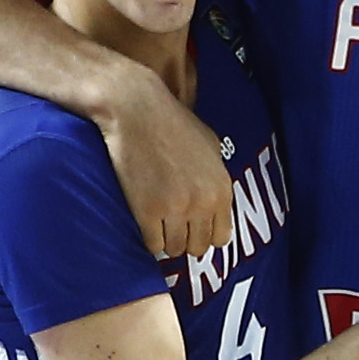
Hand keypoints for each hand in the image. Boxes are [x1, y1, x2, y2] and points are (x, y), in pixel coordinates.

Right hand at [94, 63, 234, 257]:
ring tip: (158, 226)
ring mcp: (174, 209)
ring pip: (174, 250)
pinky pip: (152, 245)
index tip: (193, 229)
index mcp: (221, 188)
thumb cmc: (173, 122)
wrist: (137, 109)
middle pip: (197, 248)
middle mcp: (202, 203)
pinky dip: (149, 239)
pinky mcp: (146, 211)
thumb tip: (215, 201)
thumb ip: (217, 177)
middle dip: (185, 241)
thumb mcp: (210, 146)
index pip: (221, 237)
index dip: (205, 235)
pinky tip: (145, 224)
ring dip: (166, 242)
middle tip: (173, 229)